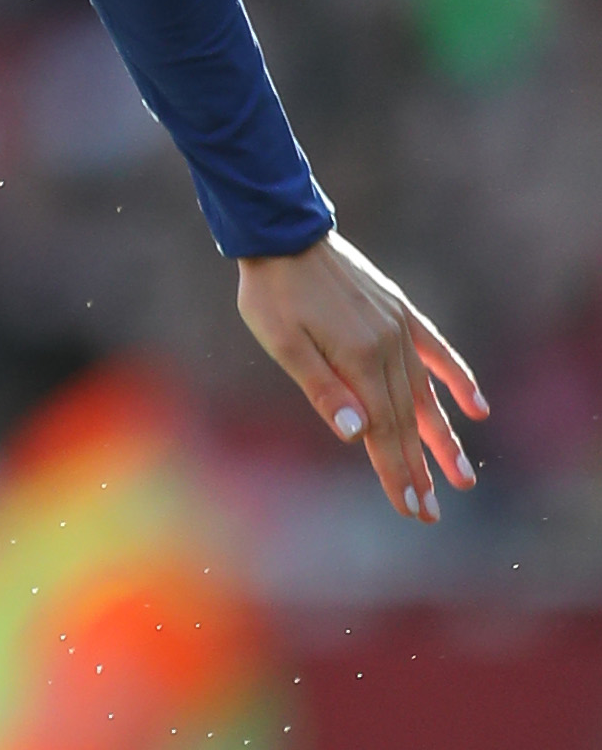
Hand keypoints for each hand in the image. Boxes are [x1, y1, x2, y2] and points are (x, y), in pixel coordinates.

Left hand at [234, 232, 485, 522]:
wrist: (284, 236)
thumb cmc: (272, 294)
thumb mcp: (282, 343)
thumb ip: (320, 387)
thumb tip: (355, 433)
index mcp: (357, 361)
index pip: (382, 431)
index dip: (396, 472)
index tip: (412, 508)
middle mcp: (386, 349)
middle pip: (406, 422)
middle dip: (418, 470)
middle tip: (433, 512)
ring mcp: (398, 330)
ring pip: (426, 396)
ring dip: (442, 438)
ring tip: (462, 475)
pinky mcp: (400, 313)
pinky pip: (438, 352)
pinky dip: (458, 379)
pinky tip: (477, 407)